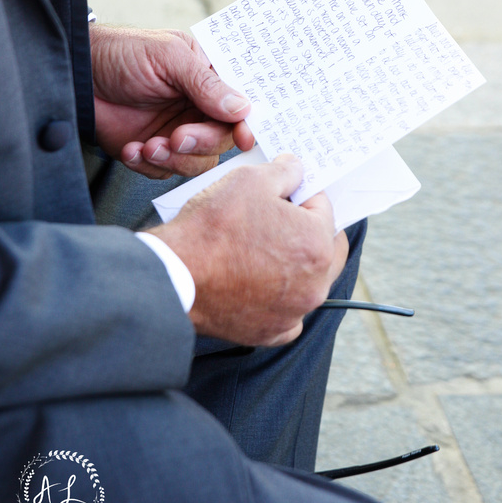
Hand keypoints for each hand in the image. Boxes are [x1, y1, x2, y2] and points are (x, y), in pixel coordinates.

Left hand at [90, 24, 254, 178]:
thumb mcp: (167, 57)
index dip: (245, 123)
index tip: (244, 137)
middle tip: (176, 138)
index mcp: (208, 79)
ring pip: (197, 161)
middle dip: (201, 143)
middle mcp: (197, 107)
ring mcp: (176, 131)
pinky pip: (164, 172)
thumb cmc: (121, 53)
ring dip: (173, 160)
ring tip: (147, 146)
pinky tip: (131, 149)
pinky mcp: (153, 151)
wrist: (75, 75)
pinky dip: (148, 165)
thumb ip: (205, 83)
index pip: (239, 105)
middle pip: (221, 139)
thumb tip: (242, 108)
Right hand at [148, 155, 348, 345]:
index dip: (303, 194)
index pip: (324, 208)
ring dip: (296, 264)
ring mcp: (294, 312)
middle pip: (325, 248)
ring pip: (308, 282)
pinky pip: (288, 312)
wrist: (176, 275)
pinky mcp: (271, 332)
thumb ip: (284, 171)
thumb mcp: (251, 179)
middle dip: (310, 230)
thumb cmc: (213, 228)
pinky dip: (279, 298)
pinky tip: (261, 282)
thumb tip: (296, 169)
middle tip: (284, 218)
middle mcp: (315, 284)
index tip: (286, 192)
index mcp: (318, 244)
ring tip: (265, 248)